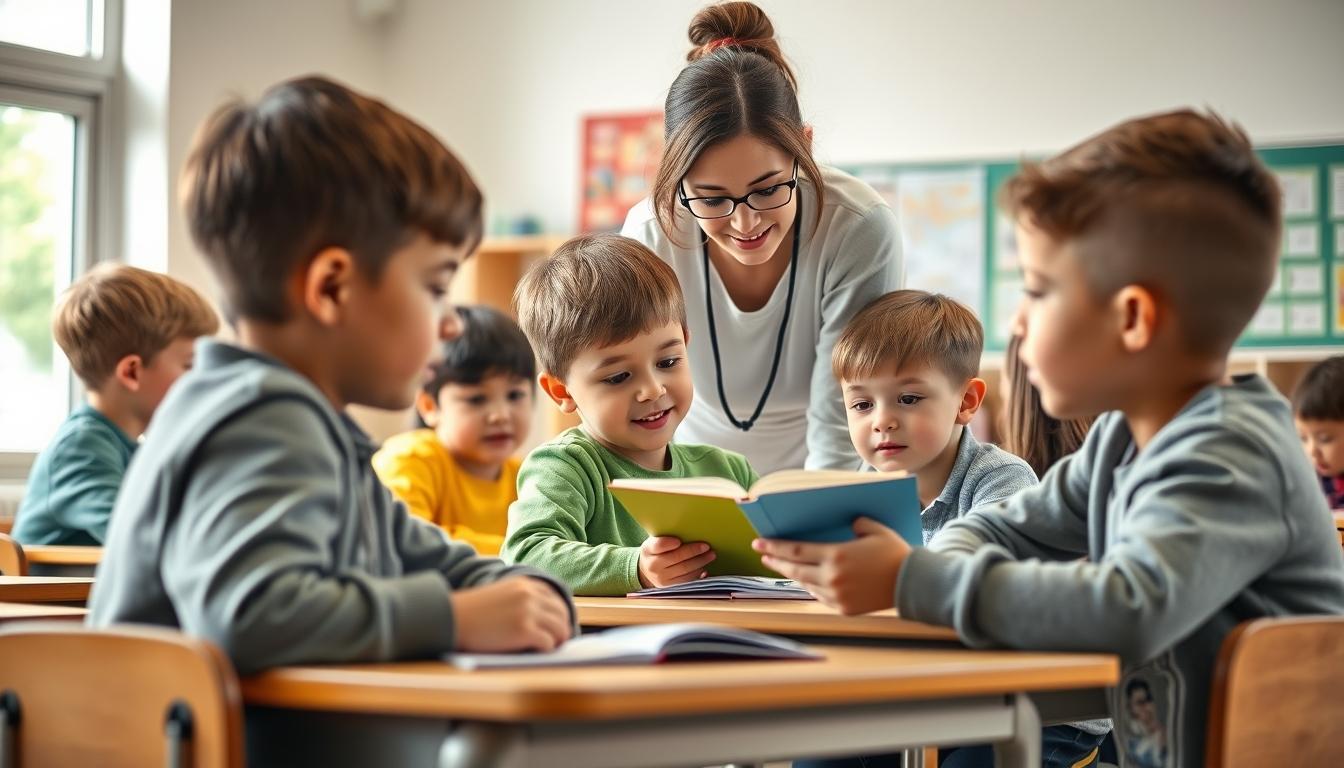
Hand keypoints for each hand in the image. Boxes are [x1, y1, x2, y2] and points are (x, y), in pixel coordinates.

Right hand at [450, 576, 572, 651]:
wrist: (452, 619)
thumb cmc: (473, 612)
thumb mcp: (501, 594)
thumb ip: (521, 599)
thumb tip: (542, 616)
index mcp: (525, 584)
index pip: (555, 598)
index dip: (559, 614)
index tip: (558, 625)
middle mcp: (530, 595)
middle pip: (561, 613)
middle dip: (562, 628)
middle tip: (558, 640)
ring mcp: (528, 612)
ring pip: (560, 629)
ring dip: (557, 640)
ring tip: (549, 648)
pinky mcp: (524, 631)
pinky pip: (548, 643)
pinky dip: (546, 650)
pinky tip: (537, 652)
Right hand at [637, 536, 714, 587]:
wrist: (647, 572)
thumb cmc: (655, 552)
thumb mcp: (653, 542)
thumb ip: (665, 538)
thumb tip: (687, 535)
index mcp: (648, 550)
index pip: (658, 546)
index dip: (668, 544)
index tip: (678, 541)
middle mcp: (653, 566)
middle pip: (676, 558)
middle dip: (693, 551)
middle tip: (707, 546)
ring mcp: (662, 579)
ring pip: (684, 570)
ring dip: (700, 562)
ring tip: (711, 555)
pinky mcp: (671, 588)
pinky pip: (688, 581)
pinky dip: (698, 574)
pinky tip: (705, 568)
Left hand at [752, 517, 910, 614]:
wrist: (913, 584)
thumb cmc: (895, 553)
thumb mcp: (874, 528)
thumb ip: (855, 522)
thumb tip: (846, 522)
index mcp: (836, 555)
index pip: (796, 550)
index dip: (775, 546)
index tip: (759, 542)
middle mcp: (832, 577)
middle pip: (794, 569)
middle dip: (775, 561)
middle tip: (762, 554)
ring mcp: (836, 596)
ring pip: (805, 584)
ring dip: (790, 575)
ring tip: (780, 566)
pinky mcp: (844, 608)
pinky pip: (820, 596)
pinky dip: (810, 586)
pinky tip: (805, 580)